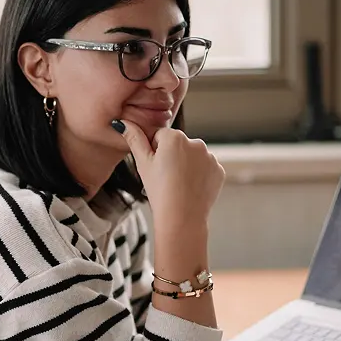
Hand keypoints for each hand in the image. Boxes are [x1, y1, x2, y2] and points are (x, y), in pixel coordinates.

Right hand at [115, 122, 223, 237]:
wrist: (181, 218)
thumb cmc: (159, 191)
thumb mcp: (142, 164)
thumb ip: (134, 139)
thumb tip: (122, 123)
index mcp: (175, 137)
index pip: (160, 136)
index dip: (154, 152)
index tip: (155, 168)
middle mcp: (196, 142)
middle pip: (178, 145)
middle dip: (172, 156)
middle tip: (165, 178)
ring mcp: (210, 157)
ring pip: (192, 156)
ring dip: (185, 165)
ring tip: (177, 185)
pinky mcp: (218, 170)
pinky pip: (205, 168)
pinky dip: (198, 176)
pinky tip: (189, 188)